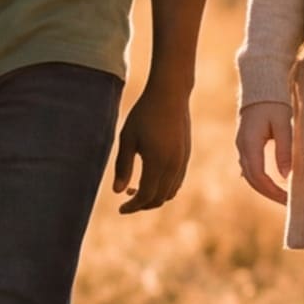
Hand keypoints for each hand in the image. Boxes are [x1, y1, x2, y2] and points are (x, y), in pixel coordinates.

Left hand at [113, 77, 192, 213]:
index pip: (145, 195)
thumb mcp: (127, 138)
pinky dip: (164, 188)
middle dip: (142, 205)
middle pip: (159, 198)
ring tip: (136, 188)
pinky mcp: (186, 156)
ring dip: (154, 197)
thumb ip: (122, 166)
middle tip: (126, 201)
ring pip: (170, 192)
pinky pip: (177, 181)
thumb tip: (118, 192)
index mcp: (157, 162)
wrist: (170, 94)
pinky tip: (151, 178)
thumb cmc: (143, 114)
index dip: (132, 206)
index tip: (120, 208)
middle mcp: (173, 165)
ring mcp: (182, 161)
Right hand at [232, 95, 295, 205]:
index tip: (289, 200)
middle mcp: (242, 147)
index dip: (273, 191)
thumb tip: (286, 177)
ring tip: (281, 195)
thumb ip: (284, 150)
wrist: (260, 85)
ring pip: (249, 174)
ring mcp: (241, 145)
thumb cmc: (274, 102)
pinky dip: (259, 178)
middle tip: (287, 203)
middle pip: (252, 179)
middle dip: (269, 193)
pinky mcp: (245, 142)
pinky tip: (269, 184)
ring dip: (264, 187)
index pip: (259, 177)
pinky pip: (249, 166)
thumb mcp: (283, 124)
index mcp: (250, 144)